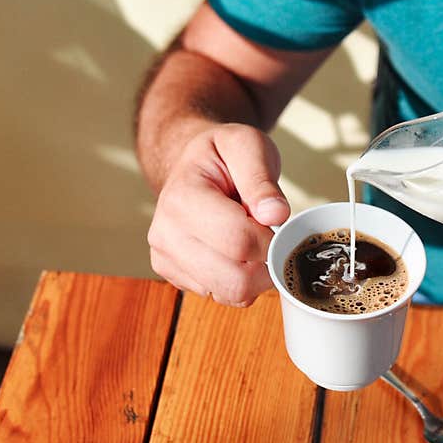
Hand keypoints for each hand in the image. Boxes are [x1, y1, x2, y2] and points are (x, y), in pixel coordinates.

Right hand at [147, 123, 289, 305]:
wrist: (194, 166)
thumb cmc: (223, 155)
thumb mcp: (247, 146)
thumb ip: (261, 178)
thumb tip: (274, 214)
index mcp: (182, 197)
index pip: (239, 240)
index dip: (271, 238)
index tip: (277, 222)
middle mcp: (165, 233)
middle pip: (235, 279)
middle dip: (266, 263)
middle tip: (270, 236)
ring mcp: (166, 259)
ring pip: (230, 294)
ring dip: (254, 275)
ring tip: (251, 241)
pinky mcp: (174, 277)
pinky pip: (222, 297)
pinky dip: (240, 281)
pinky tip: (237, 253)